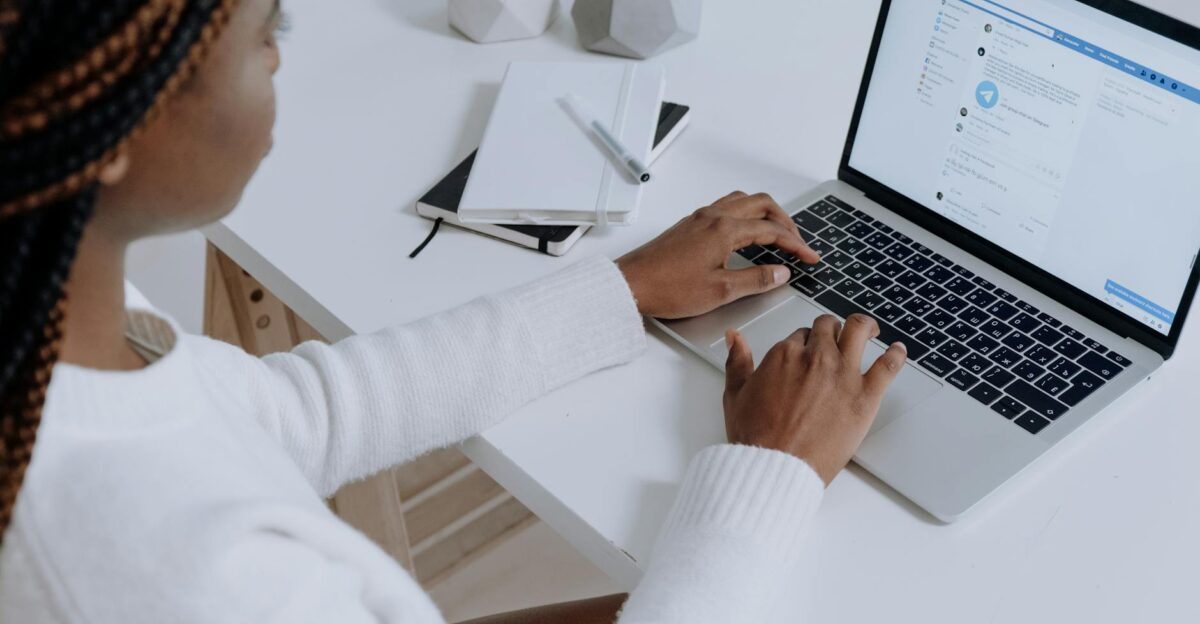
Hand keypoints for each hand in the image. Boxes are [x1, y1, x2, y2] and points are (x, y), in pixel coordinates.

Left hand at [617, 191, 819, 319]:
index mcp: (725, 230)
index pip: (772, 230)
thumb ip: (755, 280)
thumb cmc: (667, 288)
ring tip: (775, 233)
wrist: (630, 284)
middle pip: (761, 205)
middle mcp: (713, 216)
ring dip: (764, 213)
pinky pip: (725, 208)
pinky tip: (743, 234)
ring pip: (742, 201)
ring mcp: (699, 218)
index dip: (796, 244)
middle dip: (785, 221)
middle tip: (797, 242)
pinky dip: (744, 215)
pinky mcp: (689, 225)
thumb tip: (780, 273)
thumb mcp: (720, 291)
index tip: (809, 257)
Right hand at [722, 314, 907, 484]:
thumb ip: (736, 361)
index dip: (804, 343)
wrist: (776, 467)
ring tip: (869, 329)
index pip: (800, 335)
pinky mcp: (865, 396)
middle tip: (836, 337)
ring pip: (858, 332)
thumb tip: (734, 337)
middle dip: (830, 331)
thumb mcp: (735, 394)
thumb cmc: (756, 438)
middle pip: (828, 328)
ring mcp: (842, 374)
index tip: (807, 352)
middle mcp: (815, 358)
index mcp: (784, 355)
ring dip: (864, 326)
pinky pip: (888, 365)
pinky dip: (896, 355)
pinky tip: (899, 351)